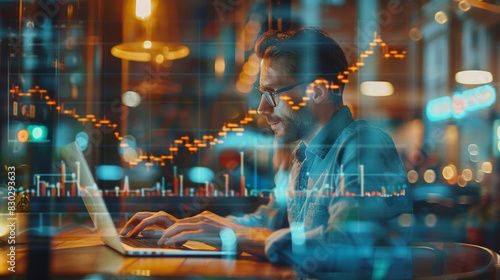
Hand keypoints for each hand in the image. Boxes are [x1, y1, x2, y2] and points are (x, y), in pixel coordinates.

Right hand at [119, 211, 177, 236]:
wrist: (186, 229)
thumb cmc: (179, 232)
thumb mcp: (168, 234)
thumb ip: (155, 234)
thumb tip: (142, 234)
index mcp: (161, 217)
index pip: (145, 222)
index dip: (136, 229)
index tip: (130, 236)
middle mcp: (157, 214)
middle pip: (139, 216)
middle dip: (130, 224)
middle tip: (122, 233)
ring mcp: (156, 215)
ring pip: (139, 217)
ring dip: (131, 224)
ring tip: (124, 233)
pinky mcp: (155, 219)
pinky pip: (143, 220)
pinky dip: (136, 225)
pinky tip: (132, 232)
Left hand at [157, 211, 273, 258]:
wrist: (243, 236)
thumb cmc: (234, 237)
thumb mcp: (219, 229)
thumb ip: (209, 230)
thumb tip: (205, 236)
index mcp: (206, 215)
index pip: (186, 221)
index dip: (176, 228)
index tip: (170, 235)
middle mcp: (202, 217)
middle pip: (180, 223)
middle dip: (169, 231)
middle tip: (162, 238)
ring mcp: (202, 224)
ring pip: (179, 228)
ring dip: (168, 235)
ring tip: (161, 242)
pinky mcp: (202, 233)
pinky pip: (183, 235)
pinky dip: (174, 239)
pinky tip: (168, 244)